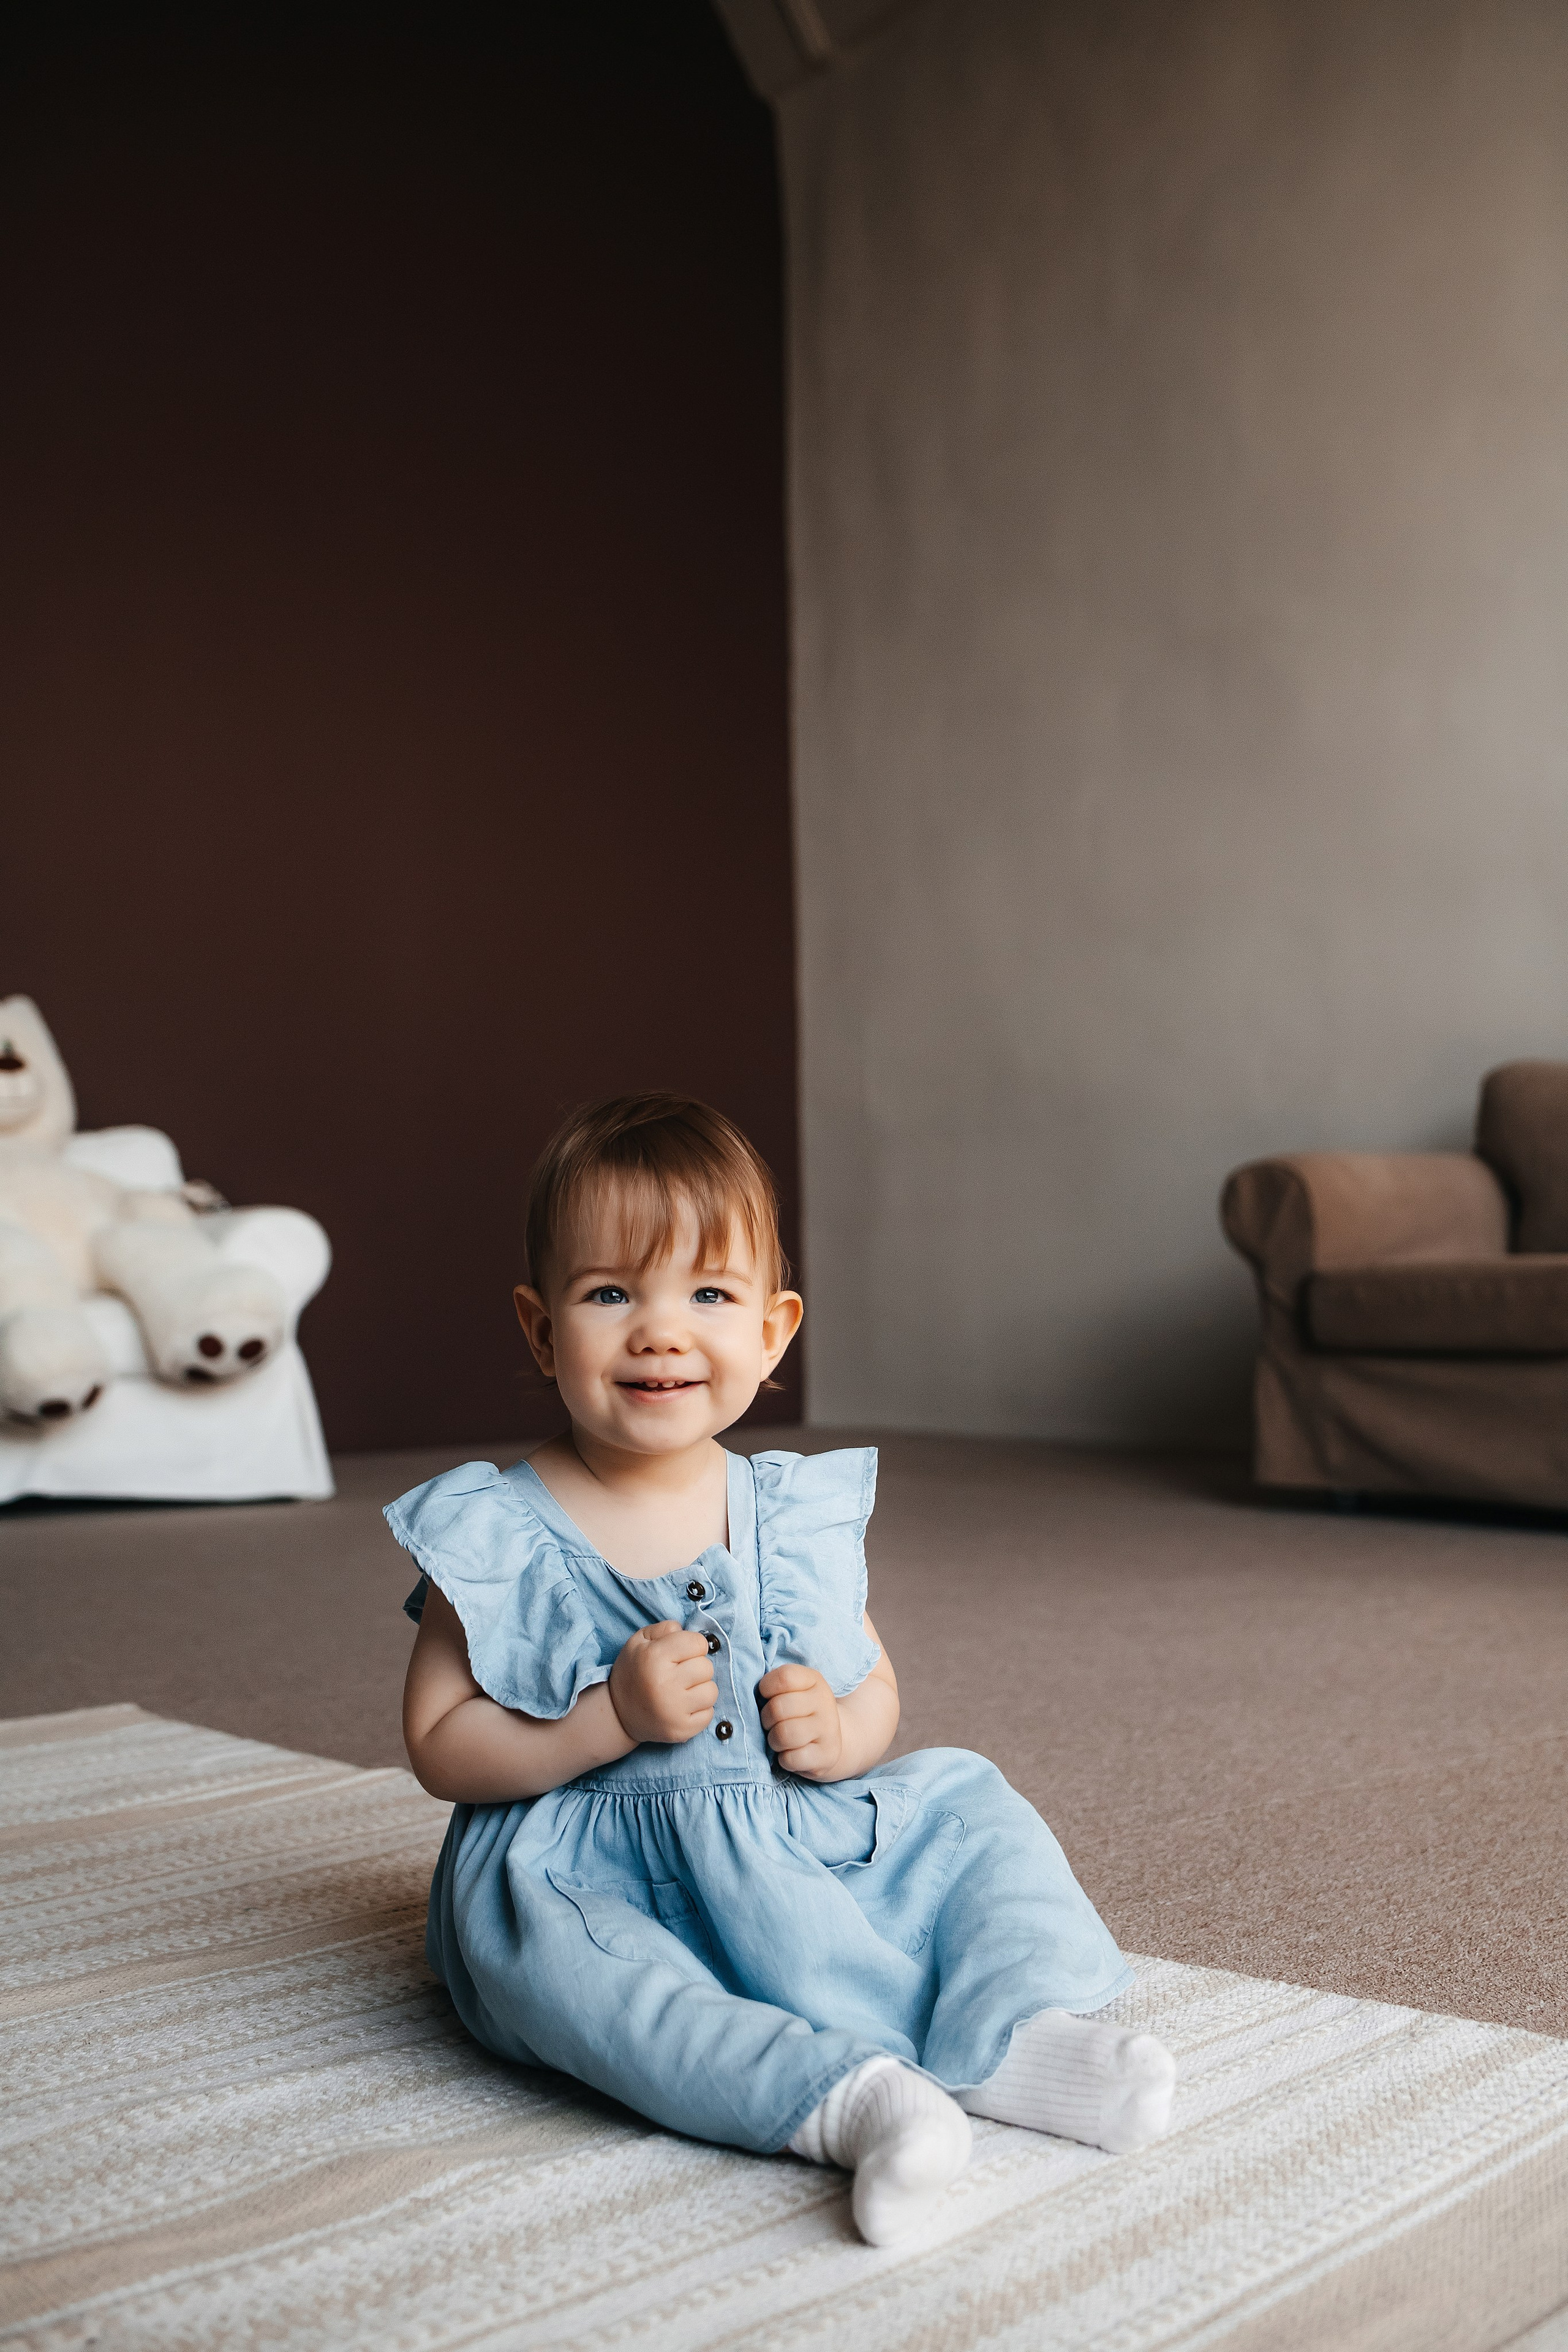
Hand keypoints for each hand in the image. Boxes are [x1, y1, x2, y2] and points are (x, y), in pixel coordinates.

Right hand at [609, 1621, 717, 1745]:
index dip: (692, 1645)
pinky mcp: (681, 1731)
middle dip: (696, 1666)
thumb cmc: (633, 1672)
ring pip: (712, 1691)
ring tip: (683, 1690)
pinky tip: (684, 1706)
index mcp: (655, 1657)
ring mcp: (674, 1711)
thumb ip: (665, 1628)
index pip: (699, 1643)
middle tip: (680, 1673)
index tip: (681, 1653)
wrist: (618, 1714)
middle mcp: (665, 1684)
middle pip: (707, 1667)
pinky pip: (709, 1714)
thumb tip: (687, 1630)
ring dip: (701, 1689)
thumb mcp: (639, 1641)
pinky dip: (700, 1709)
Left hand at [758, 1663, 842, 1778]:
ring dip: (773, 1740)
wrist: (829, 1740)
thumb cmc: (799, 1712)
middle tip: (769, 1723)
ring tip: (778, 1739)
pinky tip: (789, 1754)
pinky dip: (784, 1759)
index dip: (766, 1688)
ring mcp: (828, 1729)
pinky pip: (791, 1759)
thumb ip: (773, 1687)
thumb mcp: (792, 1691)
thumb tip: (744, 1697)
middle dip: (766, 1719)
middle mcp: (824, 1701)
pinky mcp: (827, 1755)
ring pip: (784, 1734)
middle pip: (779, 1708)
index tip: (765, 1696)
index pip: (784, 1677)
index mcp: (814, 1680)